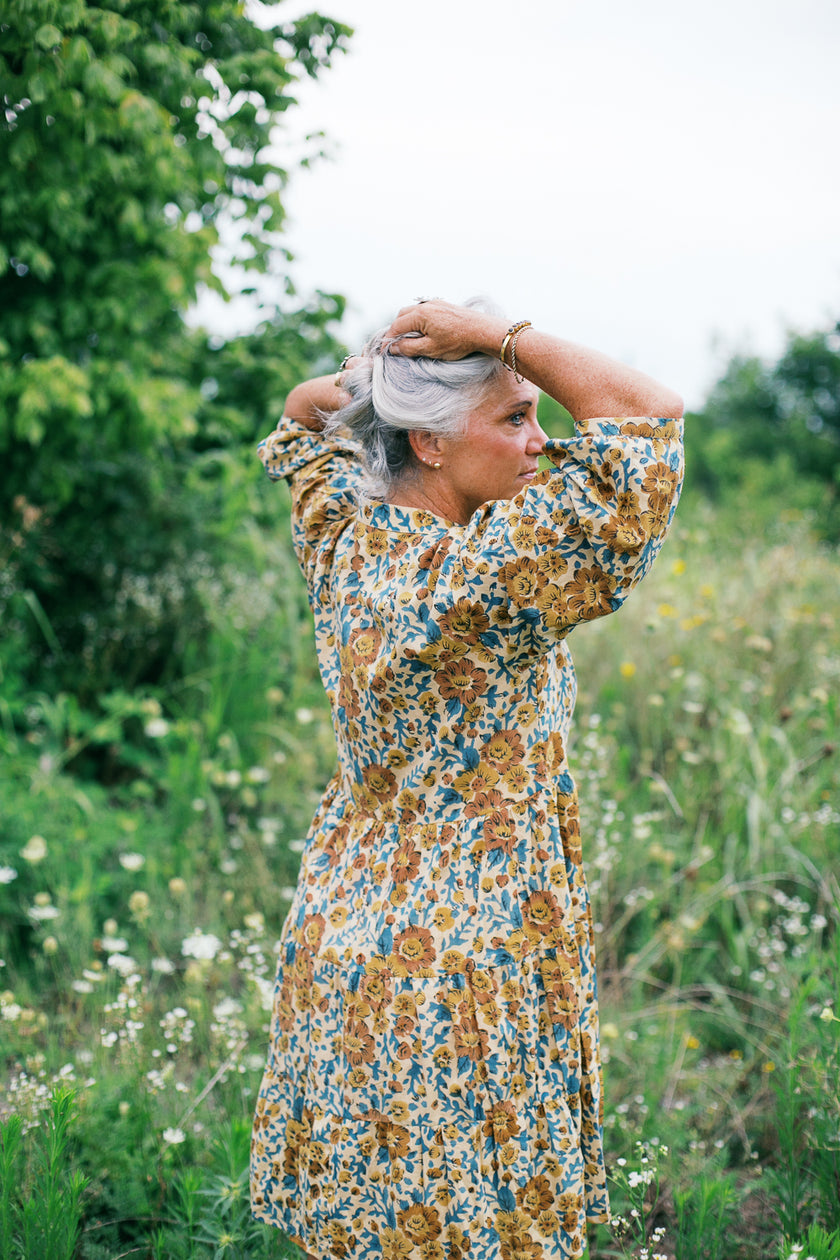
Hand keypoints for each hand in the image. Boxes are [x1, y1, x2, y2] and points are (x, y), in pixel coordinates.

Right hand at [382, 300, 505, 361]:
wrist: (482, 330)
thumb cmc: (458, 341)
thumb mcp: (431, 349)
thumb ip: (409, 348)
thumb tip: (394, 348)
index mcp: (420, 315)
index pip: (396, 326)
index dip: (388, 339)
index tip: (385, 350)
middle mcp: (426, 306)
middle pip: (402, 316)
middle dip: (396, 330)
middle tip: (395, 345)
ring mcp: (435, 304)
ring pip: (413, 312)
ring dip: (407, 325)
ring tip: (409, 339)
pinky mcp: (443, 306)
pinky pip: (424, 311)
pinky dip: (418, 321)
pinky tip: (423, 332)